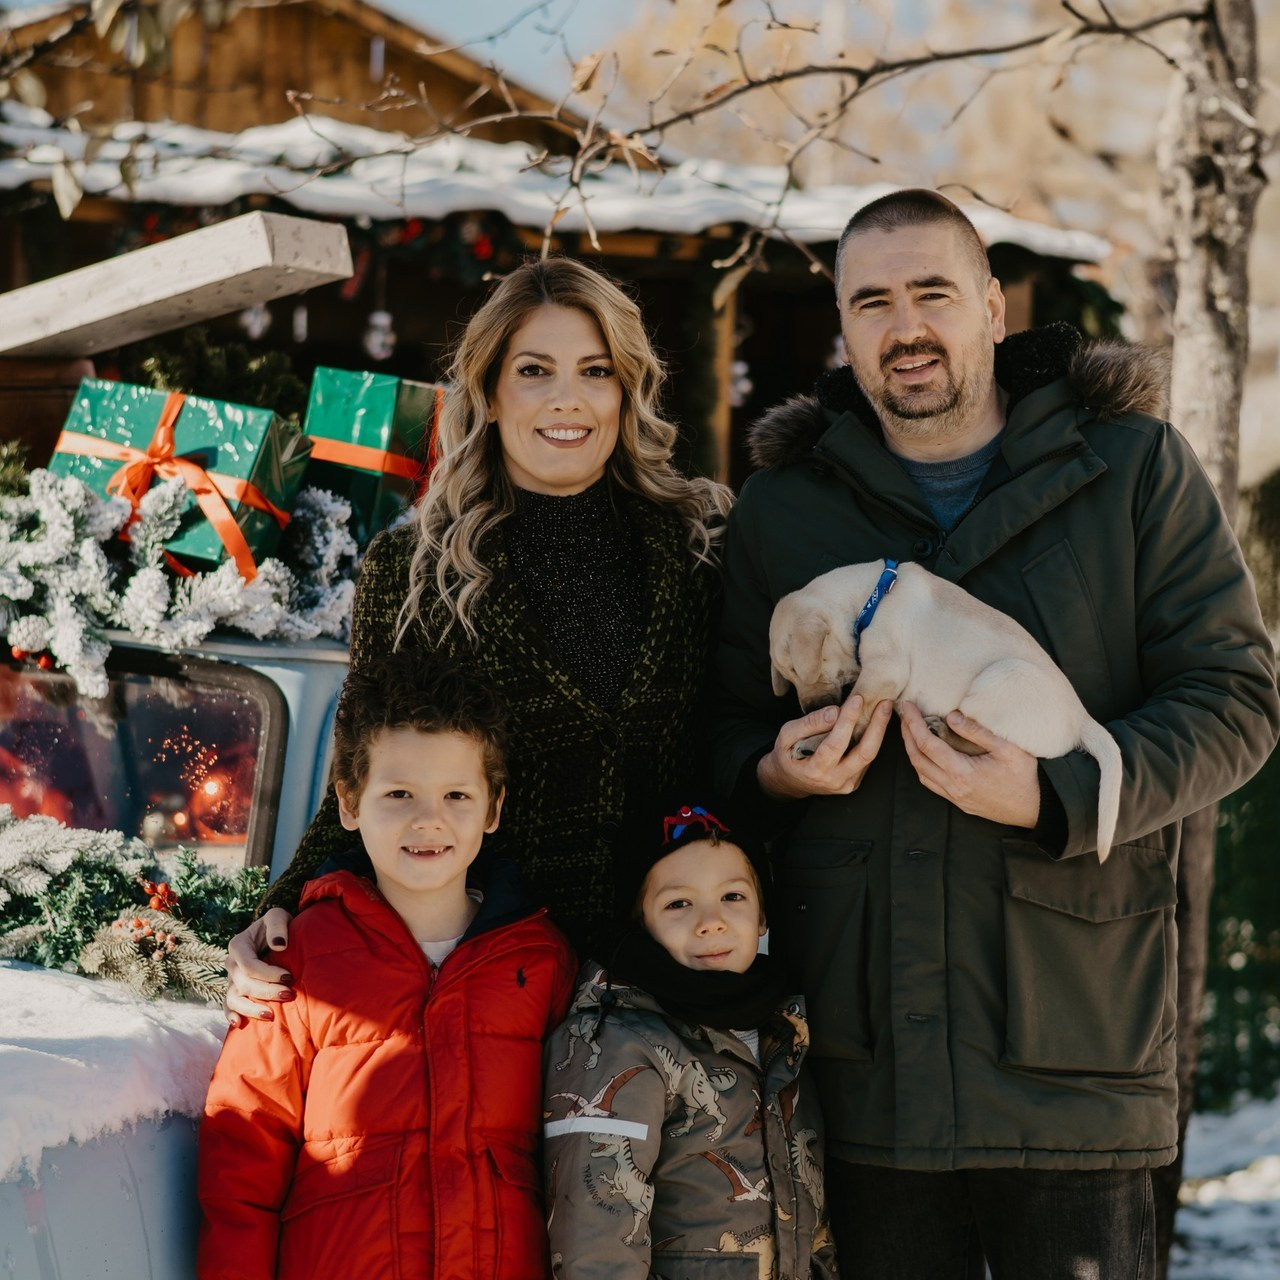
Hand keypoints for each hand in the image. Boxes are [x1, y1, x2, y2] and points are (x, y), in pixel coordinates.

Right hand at [224, 908, 294, 1027]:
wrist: (275, 936)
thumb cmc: (277, 926)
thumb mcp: (278, 916)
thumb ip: (277, 927)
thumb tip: (278, 946)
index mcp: (238, 945)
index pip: (250, 966)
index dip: (268, 974)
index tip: (289, 976)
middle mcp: (231, 963)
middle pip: (244, 984)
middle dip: (267, 992)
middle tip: (289, 994)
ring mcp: (231, 979)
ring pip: (234, 998)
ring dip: (251, 1009)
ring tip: (270, 1015)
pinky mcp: (234, 990)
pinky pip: (228, 1005)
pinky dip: (231, 1015)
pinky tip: (238, 1023)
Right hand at [757, 694, 893, 799]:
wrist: (790, 781)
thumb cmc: (787, 755)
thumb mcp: (786, 736)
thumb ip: (808, 724)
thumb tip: (834, 711)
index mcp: (815, 770)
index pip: (836, 744)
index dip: (848, 720)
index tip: (857, 699)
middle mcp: (834, 780)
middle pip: (864, 753)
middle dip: (877, 726)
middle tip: (884, 703)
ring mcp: (847, 784)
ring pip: (870, 756)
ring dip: (879, 731)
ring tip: (884, 708)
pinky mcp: (854, 782)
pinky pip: (867, 760)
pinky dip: (872, 739)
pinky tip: (875, 722)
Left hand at [899, 703, 1039, 827]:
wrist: (1035, 809)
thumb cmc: (1025, 778)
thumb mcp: (1008, 749)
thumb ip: (978, 732)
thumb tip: (952, 716)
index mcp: (963, 772)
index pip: (927, 745)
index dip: (914, 723)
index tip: (908, 706)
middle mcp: (953, 787)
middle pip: (917, 758)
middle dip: (907, 734)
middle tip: (904, 714)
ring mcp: (954, 797)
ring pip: (920, 772)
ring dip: (911, 750)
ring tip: (910, 730)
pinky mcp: (958, 802)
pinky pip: (930, 783)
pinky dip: (921, 765)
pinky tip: (924, 754)